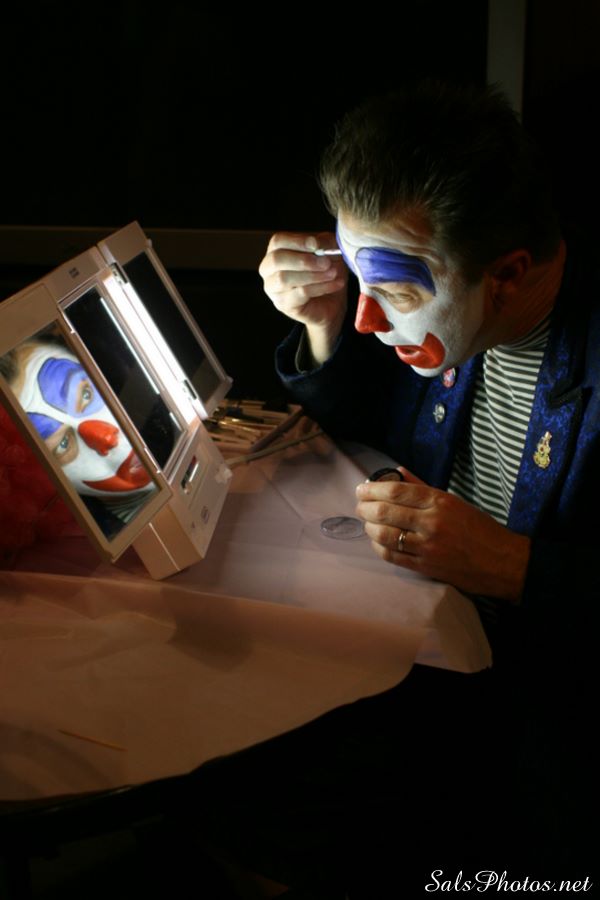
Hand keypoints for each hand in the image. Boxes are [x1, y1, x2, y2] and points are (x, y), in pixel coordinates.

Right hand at [259, 232, 347, 363]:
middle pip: (276, 259)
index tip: (316, 245)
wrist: (333, 301)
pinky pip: (299, 294)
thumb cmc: (326, 272)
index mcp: (276, 251)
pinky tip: (335, 284)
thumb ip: (323, 242)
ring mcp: (273, 289)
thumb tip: (315, 242)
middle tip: (326, 263)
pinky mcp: (283, 304)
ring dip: (312, 275)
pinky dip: (320, 287)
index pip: (278, 241)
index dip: (297, 242)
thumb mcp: (329, 251)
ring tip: (332, 273)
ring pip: (285, 279)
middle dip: (304, 260)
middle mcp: (269, 270)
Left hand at [355, 468, 530, 601]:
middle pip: (385, 511)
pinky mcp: (424, 567)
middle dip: (364, 507)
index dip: (372, 488)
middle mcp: (431, 522)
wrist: (501, 562)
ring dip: (368, 527)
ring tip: (366, 522)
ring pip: (383, 534)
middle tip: (359, 505)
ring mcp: (427, 546)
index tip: (362, 488)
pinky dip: (378, 547)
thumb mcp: (454, 501)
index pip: (396, 491)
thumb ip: (422, 486)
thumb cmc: (479, 528)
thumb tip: (397, 471)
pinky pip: (391, 556)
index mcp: (440, 501)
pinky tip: (376, 541)